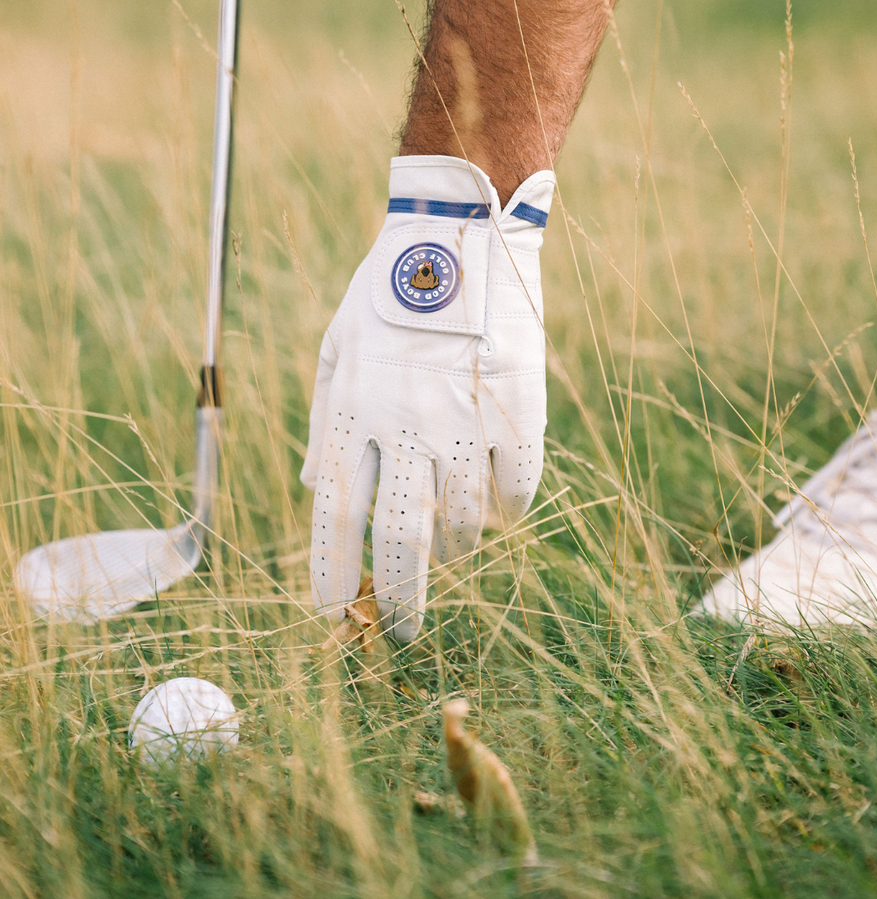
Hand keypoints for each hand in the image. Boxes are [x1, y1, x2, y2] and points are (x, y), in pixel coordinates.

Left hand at [301, 155, 553, 641]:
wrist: (461, 238)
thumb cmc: (388, 296)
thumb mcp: (335, 349)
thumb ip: (322, 421)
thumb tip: (308, 488)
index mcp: (354, 409)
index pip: (333, 514)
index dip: (328, 573)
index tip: (329, 616)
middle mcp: (405, 424)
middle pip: (399, 538)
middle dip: (399, 600)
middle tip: (401, 632)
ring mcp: (466, 419)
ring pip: (465, 523)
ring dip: (455, 548)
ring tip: (449, 545)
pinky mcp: (518, 410)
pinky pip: (518, 489)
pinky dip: (506, 508)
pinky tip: (496, 502)